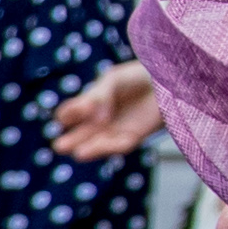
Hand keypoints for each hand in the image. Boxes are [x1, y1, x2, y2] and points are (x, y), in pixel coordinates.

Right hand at [50, 59, 165, 161]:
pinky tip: (97, 149)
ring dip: (89, 149)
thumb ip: (99, 97)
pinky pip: (120, 145)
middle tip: (59, 146)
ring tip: (77, 153)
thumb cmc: (138, 75)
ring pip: (99, 143)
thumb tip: (96, 120)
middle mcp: (102, 119)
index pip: (73, 112)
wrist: (168, 79)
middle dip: (71, 140)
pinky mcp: (135, 136)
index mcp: (93, 103)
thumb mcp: (113, 80)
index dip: (67, 115)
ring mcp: (117, 129)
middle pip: (83, 133)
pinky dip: (108, 148)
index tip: (63, 116)